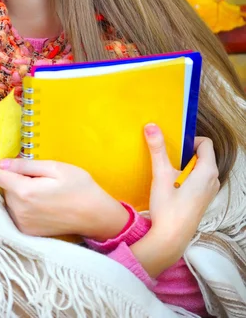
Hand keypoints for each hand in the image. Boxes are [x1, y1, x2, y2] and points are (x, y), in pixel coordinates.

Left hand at [0, 158, 128, 238]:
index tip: (17, 164)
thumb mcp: (55, 167)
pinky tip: (42, 203)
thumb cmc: (78, 186)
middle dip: (16, 179)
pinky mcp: (26, 232)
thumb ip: (25, 165)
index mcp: (24, 192)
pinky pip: (16, 212)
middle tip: (40, 179)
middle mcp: (18, 210)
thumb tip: (1, 163)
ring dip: (19, 193)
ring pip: (9, 199)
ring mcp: (21, 224)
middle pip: (3, 187)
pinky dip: (24, 205)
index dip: (4, 166)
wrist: (95, 216)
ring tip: (43, 191)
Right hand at [130, 124, 219, 276]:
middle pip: (202, 155)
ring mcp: (210, 191)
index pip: (205, 143)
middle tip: (167, 159)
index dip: (189, 140)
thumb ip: (158, 148)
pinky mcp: (203, 200)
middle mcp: (213, 180)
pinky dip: (186, 177)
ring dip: (184, 166)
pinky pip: (198, 180)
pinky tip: (171, 186)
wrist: (170, 239)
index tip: (174, 147)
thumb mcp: (161, 174)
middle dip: (185, 153)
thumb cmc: (168, 207)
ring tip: (168, 172)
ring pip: (199, 168)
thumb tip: (151, 125)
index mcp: (208, 171)